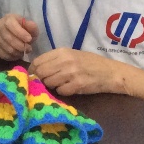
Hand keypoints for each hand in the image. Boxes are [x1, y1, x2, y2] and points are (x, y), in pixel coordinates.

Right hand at [0, 14, 38, 60]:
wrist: (15, 35)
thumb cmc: (24, 30)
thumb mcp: (30, 28)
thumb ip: (32, 27)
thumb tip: (31, 25)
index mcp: (8, 18)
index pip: (10, 24)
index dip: (20, 33)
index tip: (29, 39)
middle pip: (7, 37)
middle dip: (20, 45)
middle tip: (28, 49)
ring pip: (5, 47)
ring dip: (16, 52)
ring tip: (23, 52)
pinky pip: (0, 53)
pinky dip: (10, 56)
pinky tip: (16, 55)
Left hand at [29, 48, 143, 99]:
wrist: (111, 72)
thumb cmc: (90, 63)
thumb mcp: (72, 55)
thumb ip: (55, 60)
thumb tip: (36, 69)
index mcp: (62, 51)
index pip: (38, 61)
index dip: (32, 70)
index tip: (33, 76)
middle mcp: (65, 61)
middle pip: (41, 72)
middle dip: (40, 79)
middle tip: (45, 83)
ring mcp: (71, 73)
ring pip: (49, 83)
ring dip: (52, 86)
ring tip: (61, 84)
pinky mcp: (77, 85)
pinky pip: (61, 91)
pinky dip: (63, 91)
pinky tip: (70, 88)